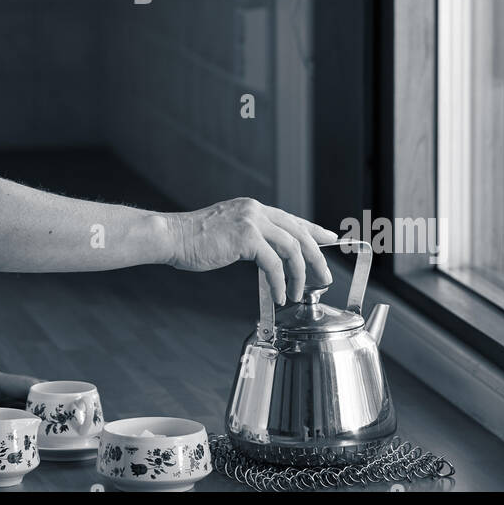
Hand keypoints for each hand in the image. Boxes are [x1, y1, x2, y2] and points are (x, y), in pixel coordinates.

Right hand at [162, 198, 339, 305]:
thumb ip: (250, 238)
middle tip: (324, 278)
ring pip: (292, 248)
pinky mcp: (246, 237)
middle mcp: (256, 211)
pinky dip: (280, 282)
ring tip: (299, 293)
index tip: (330, 238)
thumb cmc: (194, 241)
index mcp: (253, 209)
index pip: (292, 219)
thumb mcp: (229, 233)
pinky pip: (274, 263)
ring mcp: (252, 221)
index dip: (314, 230)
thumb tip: (268, 256)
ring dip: (300, 274)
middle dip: (316, 257)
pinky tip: (280, 295)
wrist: (173, 237)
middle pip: (299, 233)